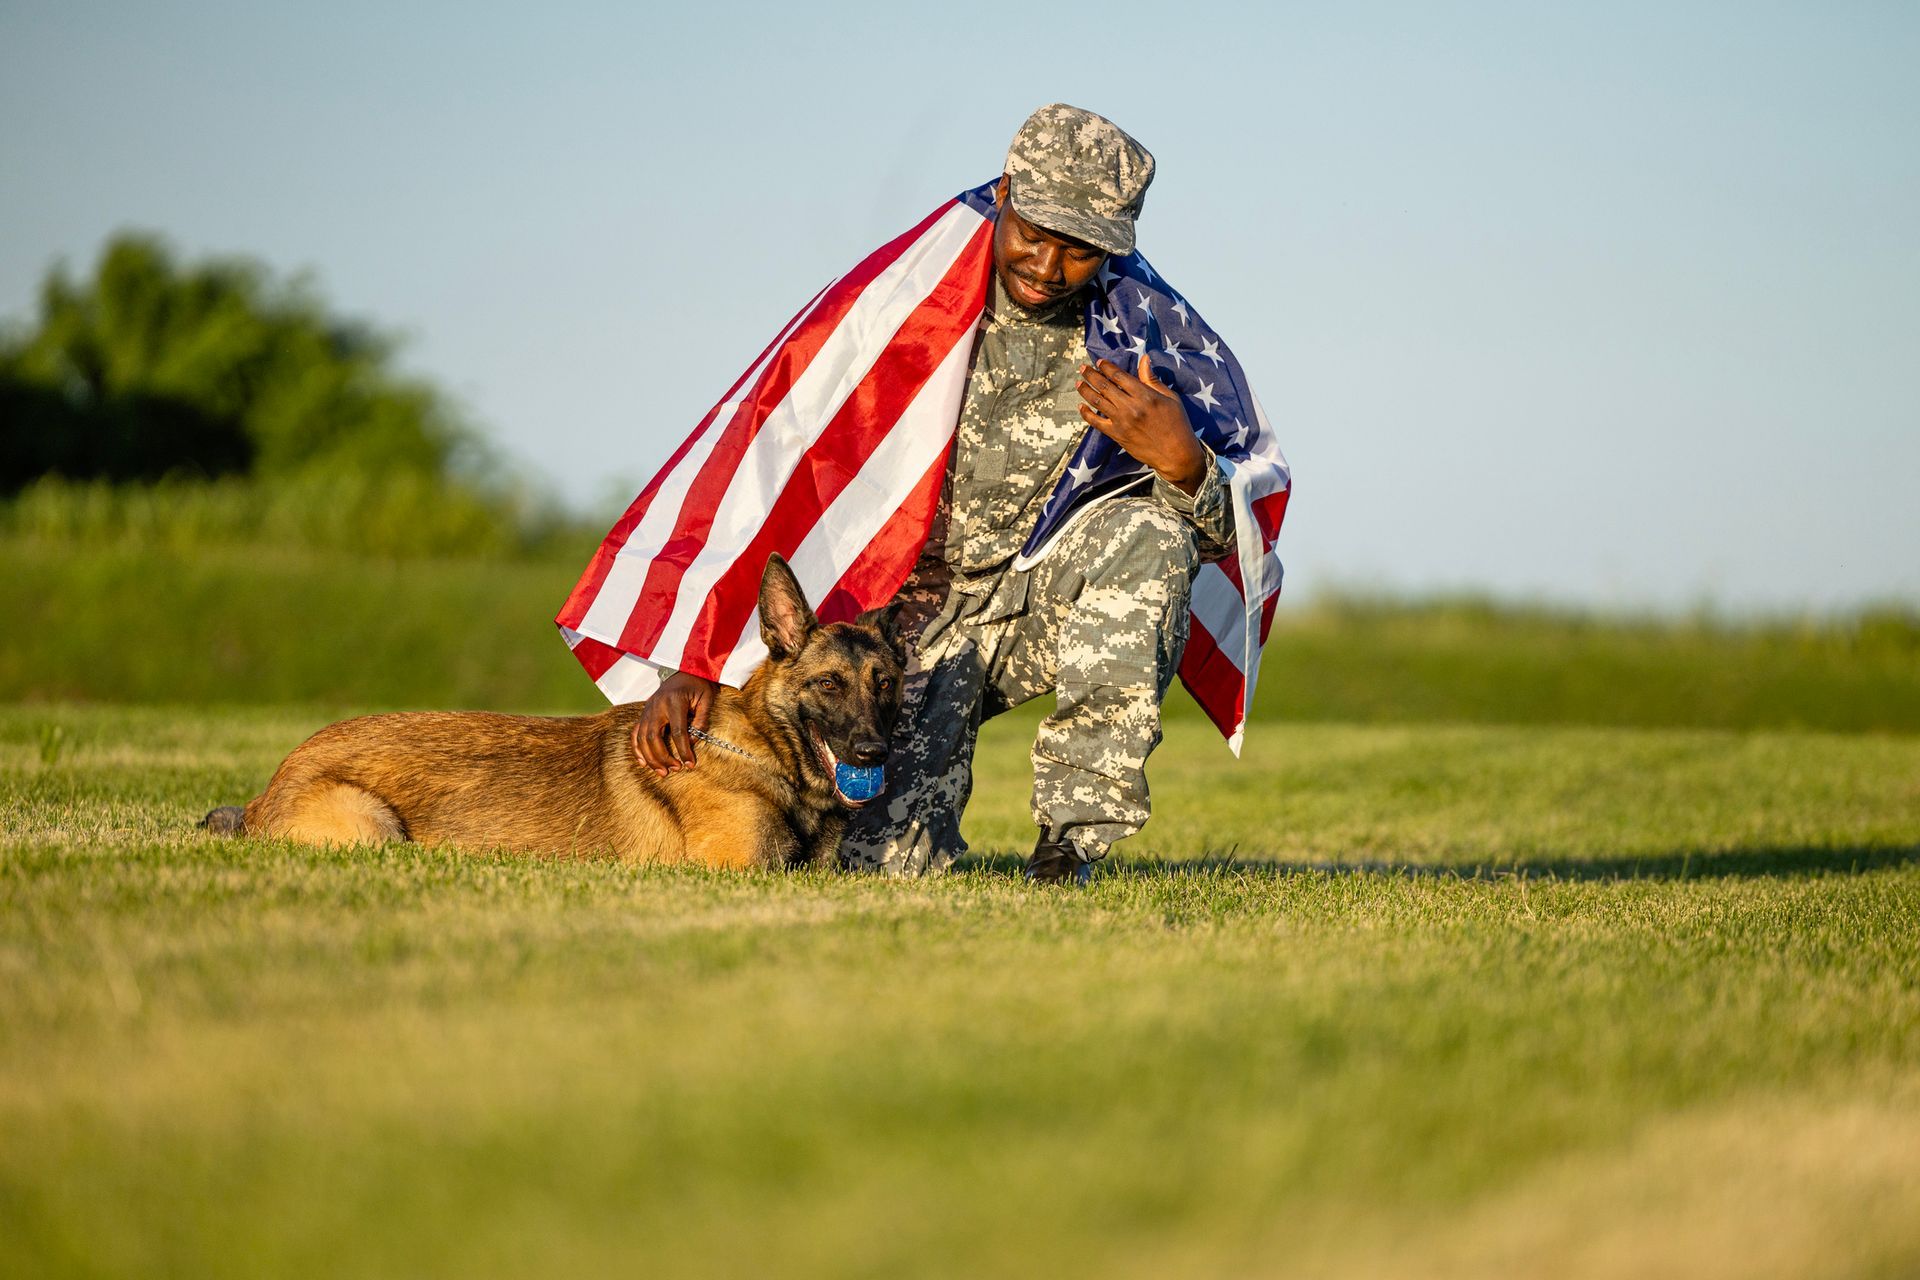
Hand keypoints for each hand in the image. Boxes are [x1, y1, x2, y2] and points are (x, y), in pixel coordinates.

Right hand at [633, 671, 715, 776]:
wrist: (684, 671)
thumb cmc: (698, 685)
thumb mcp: (707, 699)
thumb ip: (702, 720)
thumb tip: (692, 742)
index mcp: (674, 701)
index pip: (677, 732)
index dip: (683, 750)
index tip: (690, 764)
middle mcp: (657, 706)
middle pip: (654, 737)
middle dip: (663, 757)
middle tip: (675, 769)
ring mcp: (647, 709)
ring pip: (642, 738)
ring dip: (651, 758)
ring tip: (662, 772)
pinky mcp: (644, 713)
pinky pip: (635, 733)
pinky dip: (637, 749)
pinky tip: (644, 763)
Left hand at [1076, 355, 1209, 493]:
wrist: (1175, 454)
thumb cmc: (1177, 424)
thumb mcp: (1170, 398)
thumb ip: (1152, 379)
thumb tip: (1144, 359)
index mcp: (1144, 396)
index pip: (1119, 376)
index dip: (1107, 367)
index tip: (1099, 362)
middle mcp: (1130, 407)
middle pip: (1105, 386)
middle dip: (1091, 375)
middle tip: (1083, 368)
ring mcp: (1121, 422)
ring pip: (1097, 402)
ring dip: (1086, 391)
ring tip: (1078, 383)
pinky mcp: (1117, 435)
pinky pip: (1096, 423)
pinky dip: (1086, 414)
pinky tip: (1081, 406)